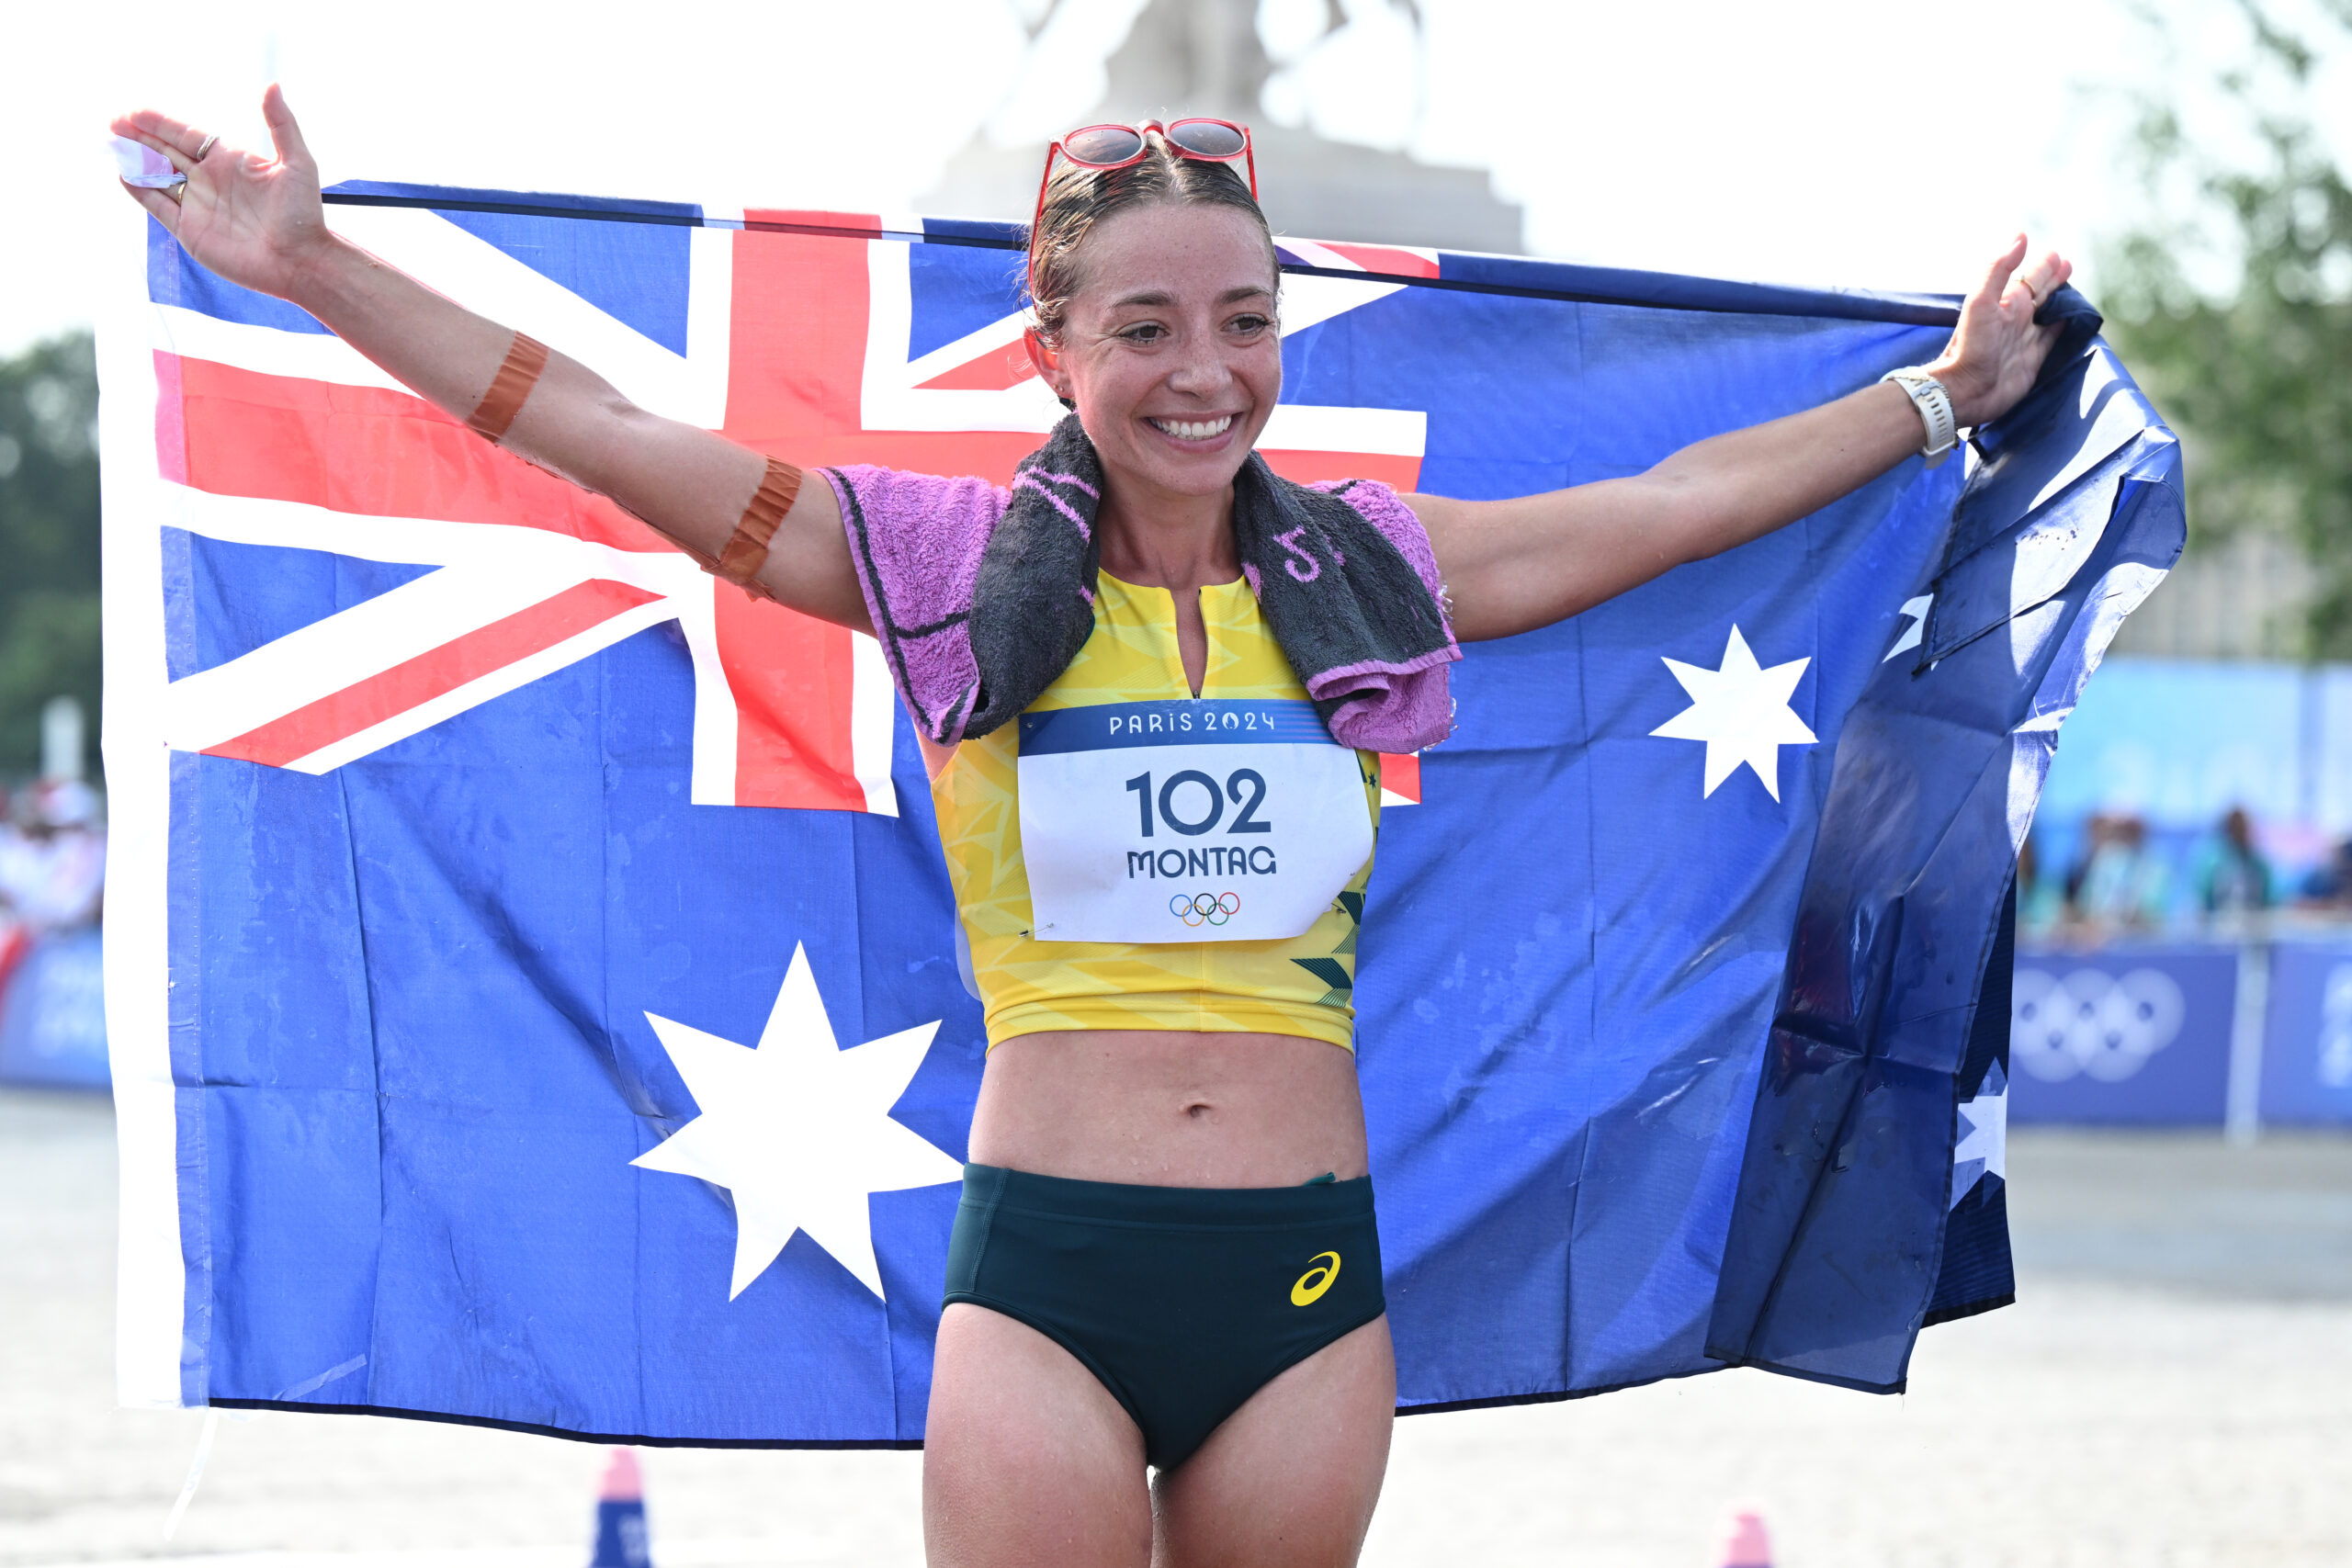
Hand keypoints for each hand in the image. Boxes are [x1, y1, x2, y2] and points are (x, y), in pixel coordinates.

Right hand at [112, 86, 330, 303]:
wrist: (301, 262)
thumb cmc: (303, 214)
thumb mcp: (297, 163)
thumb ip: (281, 124)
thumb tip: (272, 85)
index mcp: (230, 160)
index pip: (186, 135)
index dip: (160, 122)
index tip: (134, 111)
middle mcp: (211, 179)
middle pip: (166, 151)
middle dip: (139, 136)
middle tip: (113, 122)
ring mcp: (199, 205)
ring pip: (158, 175)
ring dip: (135, 159)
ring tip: (112, 144)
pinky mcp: (190, 231)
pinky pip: (158, 206)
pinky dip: (141, 190)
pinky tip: (124, 175)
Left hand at [1925, 235, 2073, 427]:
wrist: (1965, 390)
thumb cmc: (1970, 346)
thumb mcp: (1980, 302)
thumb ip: (1998, 269)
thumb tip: (2021, 236)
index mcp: (2007, 302)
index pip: (2030, 278)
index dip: (2044, 266)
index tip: (2058, 255)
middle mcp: (2018, 318)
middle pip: (2041, 293)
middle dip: (2054, 279)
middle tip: (2068, 265)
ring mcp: (2027, 339)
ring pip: (2051, 314)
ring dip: (2062, 302)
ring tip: (2072, 291)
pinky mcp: (2035, 359)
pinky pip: (2056, 339)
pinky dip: (2067, 328)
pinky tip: (2073, 322)